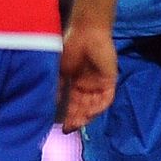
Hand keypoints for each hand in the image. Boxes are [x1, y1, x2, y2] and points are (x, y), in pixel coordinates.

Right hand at [57, 17, 117, 131]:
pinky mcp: (109, 79)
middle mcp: (87, 85)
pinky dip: (98, 108)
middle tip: (67, 129)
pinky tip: (89, 114)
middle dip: (75, 119)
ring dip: (85, 116)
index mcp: (75, 83)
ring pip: (93, 105)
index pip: (72, 104)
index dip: (67, 116)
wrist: (86, 31)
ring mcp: (99, 83)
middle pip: (83, 107)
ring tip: (76, 123)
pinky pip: (106, 98)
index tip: (60, 127)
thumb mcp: (59, 71)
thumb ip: (57, 88)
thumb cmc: (70, 47)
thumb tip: (51, 107)